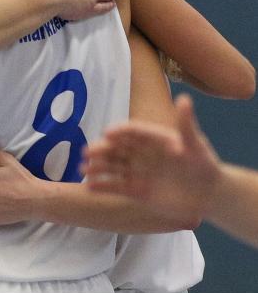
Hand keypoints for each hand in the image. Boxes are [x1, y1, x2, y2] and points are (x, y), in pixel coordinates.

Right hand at [83, 94, 220, 223]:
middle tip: (87, 152)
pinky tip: (90, 186)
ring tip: (83, 169)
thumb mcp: (195, 145)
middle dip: (101, 150)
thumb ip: (186, 124)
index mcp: (153, 139)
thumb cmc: (204, 165)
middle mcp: (141, 153)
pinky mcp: (136, 190)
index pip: (132, 131)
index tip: (108, 133)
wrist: (209, 195)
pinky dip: (103, 186)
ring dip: (97, 167)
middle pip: (117, 149)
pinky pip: (116, 187)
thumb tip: (184, 98)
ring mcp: (137, 172)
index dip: (120, 132)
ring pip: (113, 167)